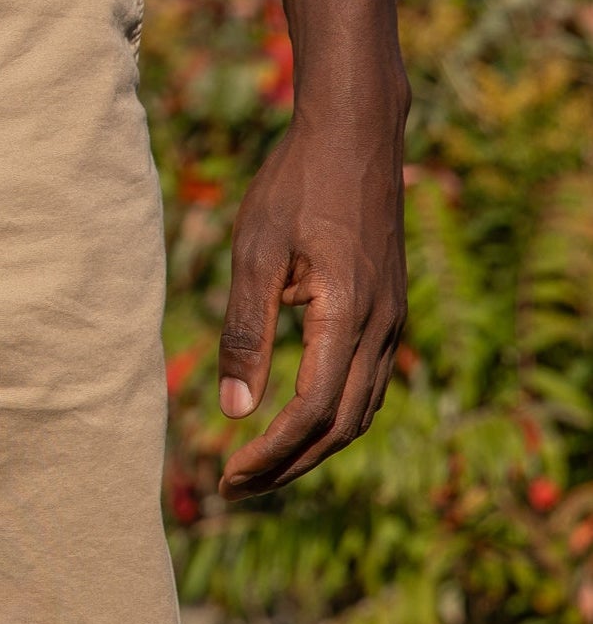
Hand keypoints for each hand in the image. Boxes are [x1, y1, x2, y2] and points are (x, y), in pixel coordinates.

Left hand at [216, 93, 407, 500]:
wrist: (354, 136)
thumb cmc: (295, 186)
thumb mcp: (255, 252)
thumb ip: (245, 330)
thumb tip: (234, 410)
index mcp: (348, 317)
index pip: (312, 412)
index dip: (271, 454)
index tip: (228, 477)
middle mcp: (383, 330)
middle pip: (342, 426)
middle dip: (289, 464)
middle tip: (236, 487)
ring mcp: (394, 321)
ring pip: (361, 410)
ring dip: (313, 446)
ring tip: (261, 464)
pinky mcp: (390, 309)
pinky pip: (370, 383)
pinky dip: (335, 414)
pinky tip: (298, 417)